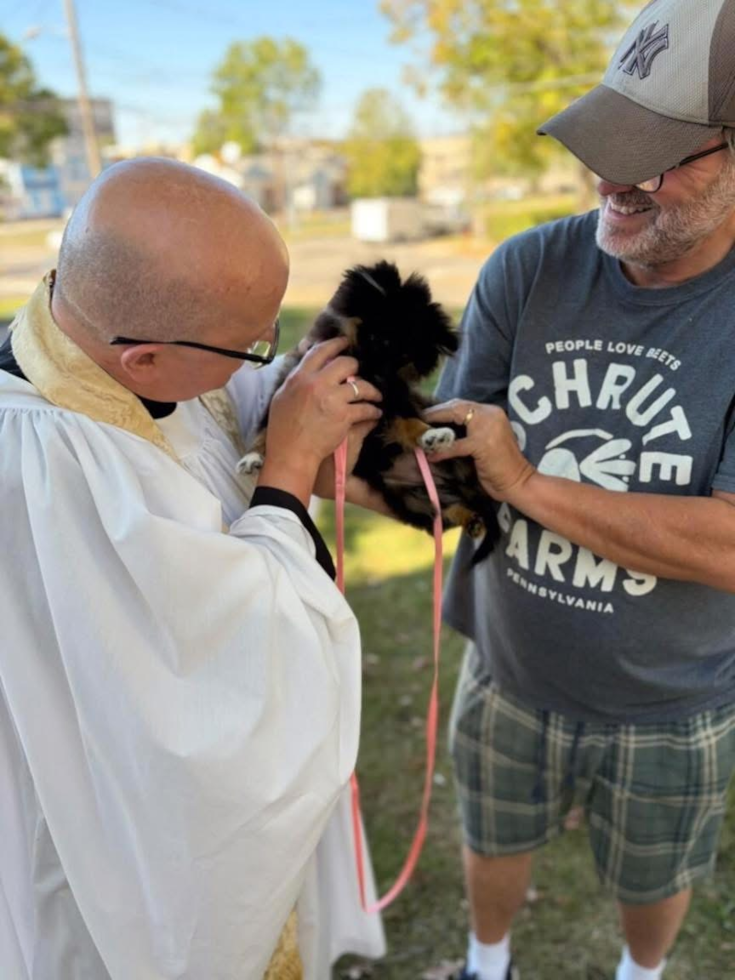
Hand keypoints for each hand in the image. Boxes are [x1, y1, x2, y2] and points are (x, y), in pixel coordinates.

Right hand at [259, 337, 381, 501]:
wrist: (291, 454)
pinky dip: (373, 411)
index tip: (345, 342)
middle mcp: (317, 384)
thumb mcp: (282, 398)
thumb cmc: (283, 429)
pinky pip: (366, 408)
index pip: (320, 351)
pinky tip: (376, 413)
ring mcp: (332, 399)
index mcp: (300, 377)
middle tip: (359, 374)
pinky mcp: (345, 416)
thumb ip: (296, 381)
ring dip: (371, 391)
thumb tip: (307, 370)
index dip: (336, 344)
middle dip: (355, 368)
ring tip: (375, 396)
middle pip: (345, 364)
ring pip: (361, 385)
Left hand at [422, 400, 534, 501]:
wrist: (519, 482)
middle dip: (435, 413)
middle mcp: (491, 415)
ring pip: (454, 419)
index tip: (426, 416)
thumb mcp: (485, 442)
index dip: (442, 409)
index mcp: (493, 413)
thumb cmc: (500, 466)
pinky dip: (441, 451)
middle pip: (456, 407)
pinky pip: (454, 445)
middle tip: (418, 421)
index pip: (462, 405)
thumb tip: (442, 431)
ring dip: (436, 428)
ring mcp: (487, 428)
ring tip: (421, 435)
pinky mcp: (482, 444)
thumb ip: (469, 432)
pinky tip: (430, 457)